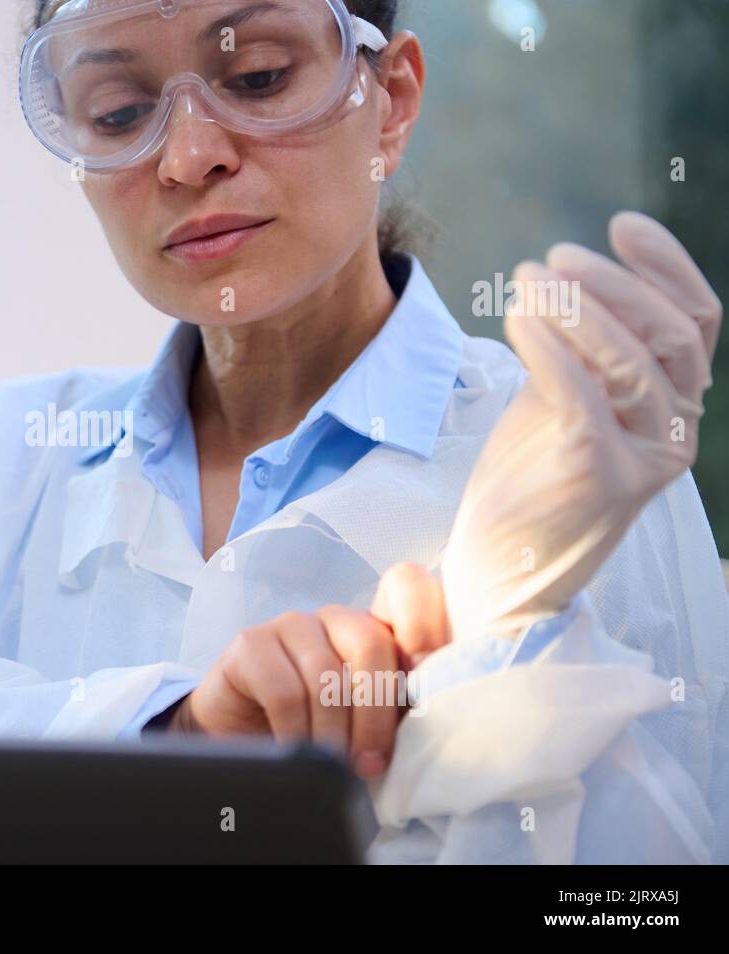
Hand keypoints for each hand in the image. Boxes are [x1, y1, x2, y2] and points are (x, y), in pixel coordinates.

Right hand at [169, 563, 448, 778]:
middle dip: (375, 714)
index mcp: (378, 630)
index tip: (426, 677)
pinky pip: (285, 691)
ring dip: (333, 733)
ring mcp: (292, 625)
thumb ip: (403, 707)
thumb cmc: (321, 735)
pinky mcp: (251, 642)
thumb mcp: (372, 724)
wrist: (247, 745)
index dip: (425, 623)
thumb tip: (443, 706)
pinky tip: (296, 751)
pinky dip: (296, 733)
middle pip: (371, 643)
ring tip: (333, 765)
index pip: (409, 588)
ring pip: (326, 674)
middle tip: (370, 763)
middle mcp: (337, 618)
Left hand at [441, 211, 721, 641]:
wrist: (502, 562)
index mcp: (677, 404)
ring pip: (631, 357)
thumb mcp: (565, 396)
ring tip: (525, 280)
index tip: (621, 223)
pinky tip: (517, 318)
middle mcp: (677, 430)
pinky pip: (581, 390)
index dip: (665, 264)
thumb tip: (571, 279)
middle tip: (552, 258)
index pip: (696, 318)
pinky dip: (548, 344)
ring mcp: (646, 454)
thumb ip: (584, 348)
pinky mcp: (601, 471)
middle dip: (611, 282)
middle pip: (668, 331)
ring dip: (574, 306)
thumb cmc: (532, 475)